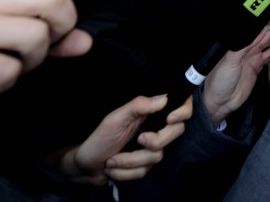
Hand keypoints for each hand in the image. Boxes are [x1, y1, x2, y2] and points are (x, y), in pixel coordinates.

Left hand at [55, 94, 191, 184]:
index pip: (180, 105)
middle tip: (138, 139)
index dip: (183, 111)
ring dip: (129, 161)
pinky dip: (124, 172)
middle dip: (155, 142)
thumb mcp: (115, 118)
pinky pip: (144, 171)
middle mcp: (155, 128)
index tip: (170, 119)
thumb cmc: (99, 138)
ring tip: (112, 160)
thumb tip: (163, 98)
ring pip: (156, 156)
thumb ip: (138, 106)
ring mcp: (151, 149)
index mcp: (150, 113)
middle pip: (175, 133)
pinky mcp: (145, 165)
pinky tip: (113, 167)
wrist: (86, 165)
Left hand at [202, 7, 269, 122]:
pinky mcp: (257, 67)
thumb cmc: (218, 81)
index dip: (268, 19)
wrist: (219, 102)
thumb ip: (245, 45)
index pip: (256, 27)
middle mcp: (247, 48)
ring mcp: (253, 57)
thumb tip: (260, 30)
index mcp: (239, 44)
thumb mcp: (231, 61)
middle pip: (265, 34)